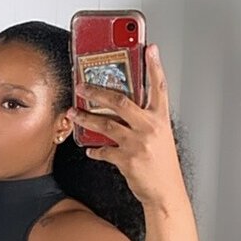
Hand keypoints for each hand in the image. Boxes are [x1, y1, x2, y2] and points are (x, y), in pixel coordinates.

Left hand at [67, 45, 184, 206]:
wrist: (166, 192)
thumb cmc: (162, 164)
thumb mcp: (160, 136)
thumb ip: (144, 120)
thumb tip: (121, 108)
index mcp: (161, 119)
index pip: (159, 87)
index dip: (155, 66)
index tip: (149, 48)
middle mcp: (151, 127)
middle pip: (120, 101)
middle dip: (97, 91)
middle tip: (82, 86)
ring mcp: (138, 143)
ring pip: (106, 124)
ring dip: (86, 118)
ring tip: (73, 113)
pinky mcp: (127, 159)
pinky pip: (103, 150)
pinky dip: (94, 149)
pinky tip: (89, 148)